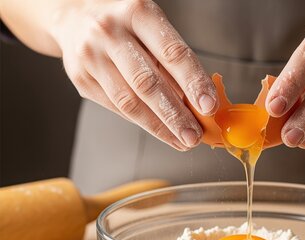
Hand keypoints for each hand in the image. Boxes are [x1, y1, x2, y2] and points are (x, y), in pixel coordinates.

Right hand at [51, 0, 217, 150]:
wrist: (74, 15)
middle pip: (148, 83)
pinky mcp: (81, 78)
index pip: (172, 53)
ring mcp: (91, 56)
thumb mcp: (153, 27)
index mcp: (137, 12)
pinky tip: (160, 130)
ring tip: (181, 140)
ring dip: (160, 127)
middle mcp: (110, 32)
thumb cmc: (125, 23)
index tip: (209, 106)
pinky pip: (116, 107)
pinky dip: (142, 122)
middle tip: (195, 136)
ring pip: (129, 102)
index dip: (194, 82)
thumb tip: (199, 101)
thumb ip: (173, 61)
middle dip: (176, 115)